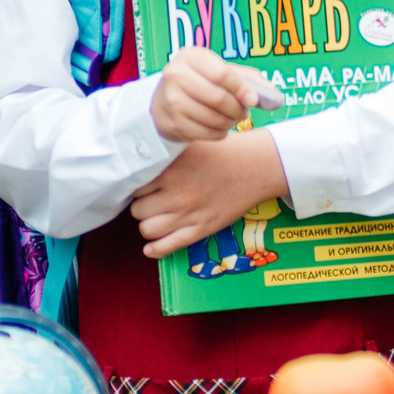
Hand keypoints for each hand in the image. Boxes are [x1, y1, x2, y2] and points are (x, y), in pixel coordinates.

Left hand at [133, 131, 289, 256]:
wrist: (257, 166)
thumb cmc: (226, 151)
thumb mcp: (191, 143)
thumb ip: (167, 154)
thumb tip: (144, 162)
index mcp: (171, 171)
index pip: (136, 185)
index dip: (138, 186)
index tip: (144, 186)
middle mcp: (176, 193)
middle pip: (138, 209)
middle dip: (141, 206)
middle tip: (150, 201)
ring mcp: (189, 214)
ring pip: (148, 229)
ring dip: (148, 225)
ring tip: (155, 217)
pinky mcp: (202, 228)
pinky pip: (169, 245)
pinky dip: (155, 250)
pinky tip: (150, 248)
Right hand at [149, 46, 268, 144]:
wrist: (165, 102)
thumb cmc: (202, 83)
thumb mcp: (222, 72)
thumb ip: (250, 81)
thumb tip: (275, 98)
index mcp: (191, 56)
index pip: (222, 74)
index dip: (241, 89)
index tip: (253, 100)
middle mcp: (176, 75)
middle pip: (218, 98)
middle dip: (238, 109)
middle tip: (243, 112)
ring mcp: (170, 100)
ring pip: (213, 118)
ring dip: (230, 122)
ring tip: (231, 118)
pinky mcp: (171, 123)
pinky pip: (206, 133)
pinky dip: (219, 133)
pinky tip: (218, 126)